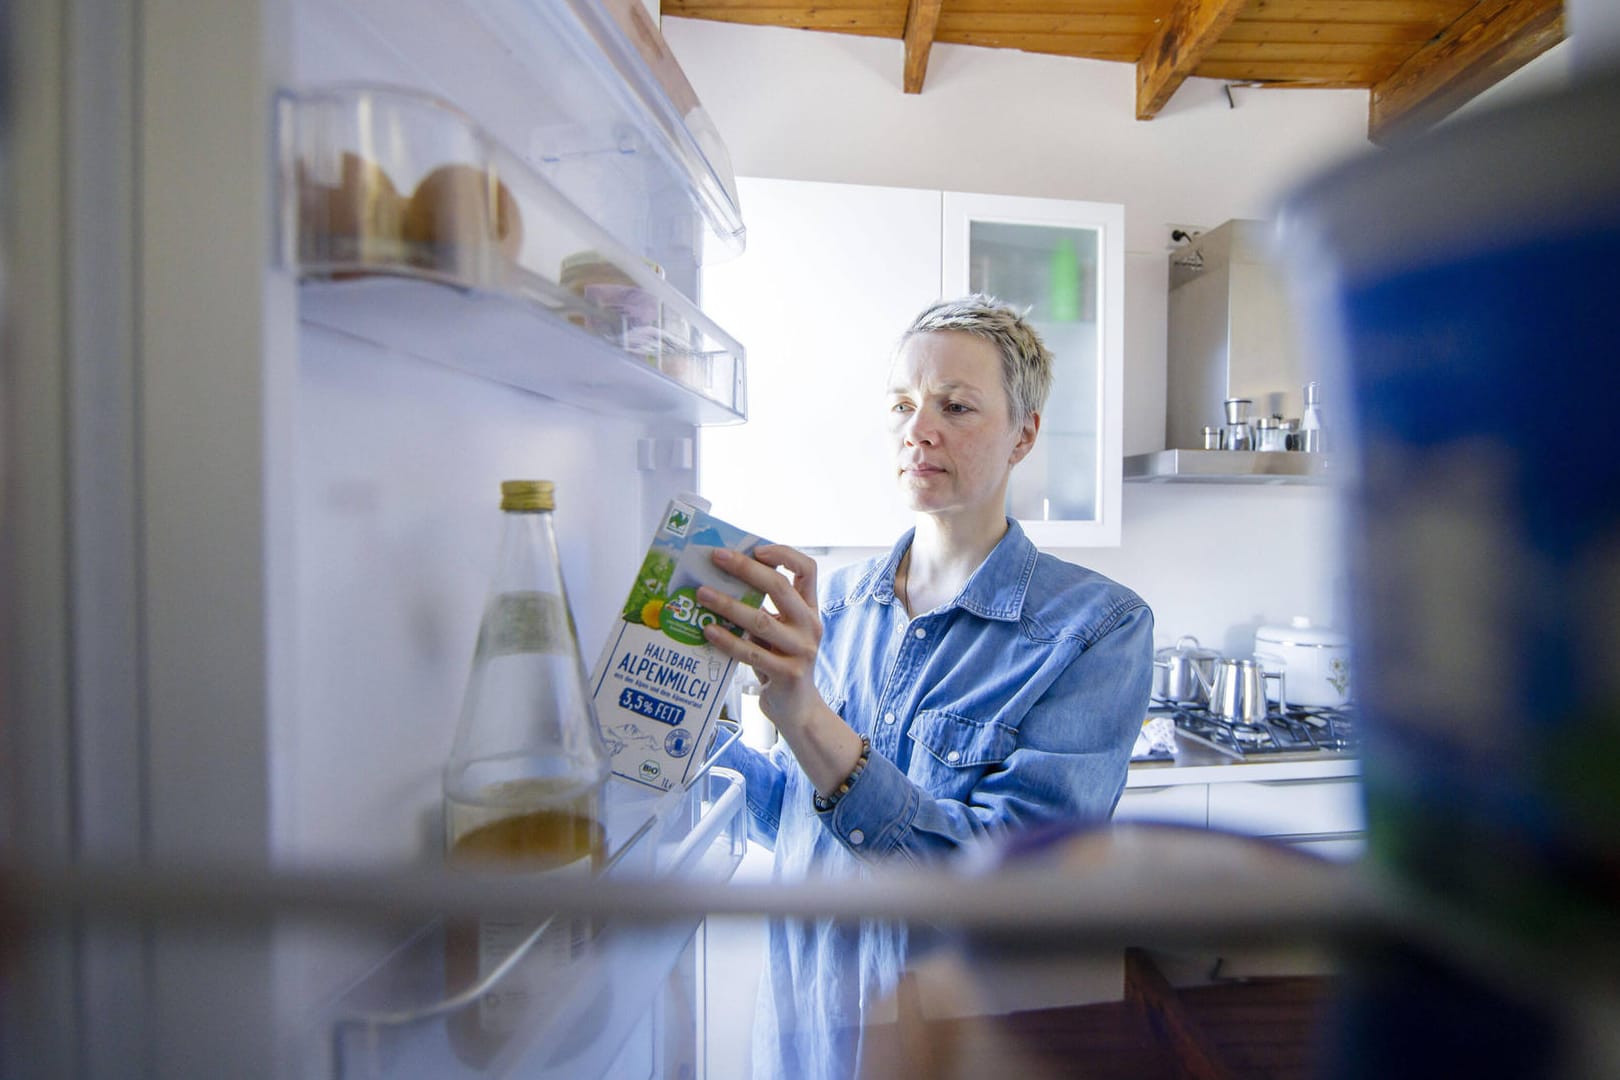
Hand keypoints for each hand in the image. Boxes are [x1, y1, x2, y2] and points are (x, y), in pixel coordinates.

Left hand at [695, 544, 822, 733]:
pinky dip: (727, 640)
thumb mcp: (778, 632)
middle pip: (780, 587)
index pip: (807, 569)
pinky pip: (751, 653)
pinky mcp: (787, 674)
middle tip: (717, 557)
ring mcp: (802, 650)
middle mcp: (810, 626)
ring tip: (702, 593)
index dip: (783, 554)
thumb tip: (722, 581)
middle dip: (746, 568)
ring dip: (728, 604)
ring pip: (760, 620)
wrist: (799, 709)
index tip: (756, 549)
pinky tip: (708, 631)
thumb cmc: (781, 663)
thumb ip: (763, 610)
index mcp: (809, 609)